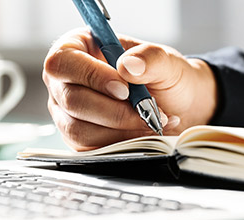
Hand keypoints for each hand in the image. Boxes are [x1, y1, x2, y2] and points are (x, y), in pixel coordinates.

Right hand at [43, 28, 216, 150]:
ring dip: (121, 129)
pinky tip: (145, 132)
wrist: (180, 107)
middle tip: (146, 111)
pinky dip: (122, 143)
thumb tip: (127, 66)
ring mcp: (69, 112)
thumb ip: (150, 58)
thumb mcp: (166, 61)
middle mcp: (66, 81)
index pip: (64, 61)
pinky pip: (91, 148)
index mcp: (78, 48)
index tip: (124, 89)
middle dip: (114, 111)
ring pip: (79, 129)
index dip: (92, 77)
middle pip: (71, 100)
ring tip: (151, 121)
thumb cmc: (166, 78)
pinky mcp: (80, 139)